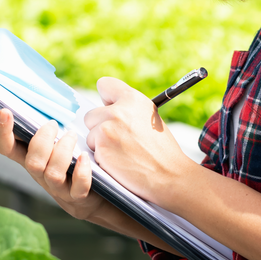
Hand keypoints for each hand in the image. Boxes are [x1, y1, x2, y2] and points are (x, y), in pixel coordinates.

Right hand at [0, 108, 108, 221]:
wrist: (91, 195)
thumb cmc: (66, 160)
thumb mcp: (46, 141)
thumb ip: (29, 123)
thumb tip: (5, 101)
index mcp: (29, 158)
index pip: (7, 148)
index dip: (2, 132)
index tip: (4, 110)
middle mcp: (40, 175)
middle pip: (32, 163)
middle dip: (41, 142)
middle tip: (52, 124)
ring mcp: (59, 187)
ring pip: (53, 174)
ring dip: (62, 152)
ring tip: (71, 136)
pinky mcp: (78, 196)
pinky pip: (78, 187)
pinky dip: (81, 172)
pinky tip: (85, 158)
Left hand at [82, 77, 194, 206]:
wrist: (169, 175)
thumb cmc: (161, 149)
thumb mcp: (149, 117)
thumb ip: (128, 108)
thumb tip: (107, 106)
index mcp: (133, 99)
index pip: (105, 85)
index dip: (106, 99)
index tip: (109, 108)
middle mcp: (118, 111)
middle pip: (91, 115)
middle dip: (100, 127)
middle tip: (120, 139)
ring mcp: (107, 129)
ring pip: (90, 135)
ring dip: (101, 144)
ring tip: (123, 152)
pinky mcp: (101, 148)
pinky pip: (92, 151)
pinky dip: (103, 158)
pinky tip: (120, 162)